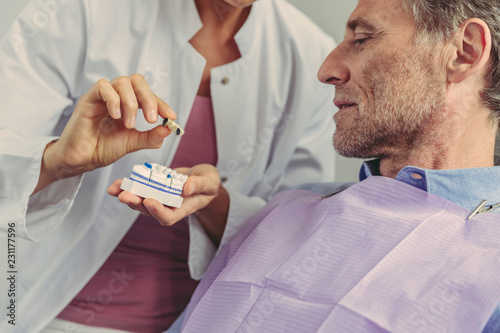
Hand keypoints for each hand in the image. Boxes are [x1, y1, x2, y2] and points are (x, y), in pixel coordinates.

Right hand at [36, 74, 175, 191]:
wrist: (82, 160)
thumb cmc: (104, 148)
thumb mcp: (133, 143)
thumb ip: (150, 137)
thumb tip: (169, 129)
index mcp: (129, 104)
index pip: (148, 95)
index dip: (162, 103)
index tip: (171, 117)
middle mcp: (117, 97)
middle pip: (137, 81)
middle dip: (149, 99)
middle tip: (152, 118)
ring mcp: (102, 97)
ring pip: (122, 82)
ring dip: (130, 103)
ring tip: (129, 124)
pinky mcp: (88, 99)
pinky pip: (102, 86)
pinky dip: (113, 100)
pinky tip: (115, 117)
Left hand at [108, 164, 222, 227]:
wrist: (203, 179)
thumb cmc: (209, 183)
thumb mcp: (210, 182)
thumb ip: (200, 185)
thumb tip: (186, 188)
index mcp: (183, 209)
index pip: (168, 216)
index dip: (158, 211)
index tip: (149, 201)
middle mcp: (168, 206)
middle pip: (149, 211)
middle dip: (136, 203)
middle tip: (125, 195)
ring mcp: (159, 198)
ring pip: (140, 202)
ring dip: (127, 196)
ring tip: (116, 189)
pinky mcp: (153, 189)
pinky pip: (139, 190)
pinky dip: (127, 187)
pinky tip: (117, 183)